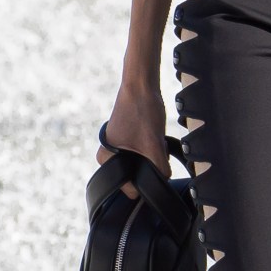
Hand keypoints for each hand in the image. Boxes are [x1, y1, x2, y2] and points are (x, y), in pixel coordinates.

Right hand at [99, 81, 169, 196]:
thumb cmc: (142, 111)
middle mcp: (107, 155)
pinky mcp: (126, 138)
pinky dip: (151, 147)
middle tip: (154, 148)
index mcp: (106, 159)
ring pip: (141, 163)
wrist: (141, 84)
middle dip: (149, 167)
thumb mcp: (153, 144)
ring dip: (151, 156)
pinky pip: (142, 152)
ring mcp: (117, 146)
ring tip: (153, 139)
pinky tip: (153, 135)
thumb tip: (164, 180)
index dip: (145, 182)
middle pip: (136, 175)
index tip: (153, 167)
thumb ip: (159, 168)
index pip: (128, 187)